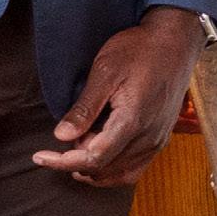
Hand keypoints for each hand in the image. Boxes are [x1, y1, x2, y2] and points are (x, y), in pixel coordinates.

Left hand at [33, 6, 202, 185]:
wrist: (175, 41)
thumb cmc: (140, 51)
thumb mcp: (105, 72)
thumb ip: (84, 108)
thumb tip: (61, 136)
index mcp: (132, 122)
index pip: (93, 159)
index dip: (63, 162)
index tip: (40, 157)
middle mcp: (148, 138)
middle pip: (105, 169)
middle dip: (76, 161)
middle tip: (66, 135)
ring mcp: (157, 140)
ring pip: (121, 174)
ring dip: (95, 167)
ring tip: (80, 144)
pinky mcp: (161, 137)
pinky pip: (135, 167)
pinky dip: (114, 168)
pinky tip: (101, 152)